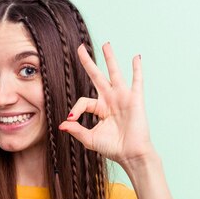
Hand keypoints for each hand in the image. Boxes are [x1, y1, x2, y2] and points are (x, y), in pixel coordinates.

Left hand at [58, 43, 155, 165]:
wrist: (130, 154)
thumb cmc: (112, 148)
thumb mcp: (90, 139)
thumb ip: (76, 130)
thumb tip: (62, 124)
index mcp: (100, 109)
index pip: (84, 101)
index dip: (75, 109)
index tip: (72, 119)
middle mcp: (110, 100)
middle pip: (97, 76)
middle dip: (88, 62)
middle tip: (80, 48)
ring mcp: (123, 98)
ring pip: (115, 73)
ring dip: (110, 58)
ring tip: (106, 44)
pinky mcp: (135, 99)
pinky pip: (137, 81)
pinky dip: (137, 69)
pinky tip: (136, 57)